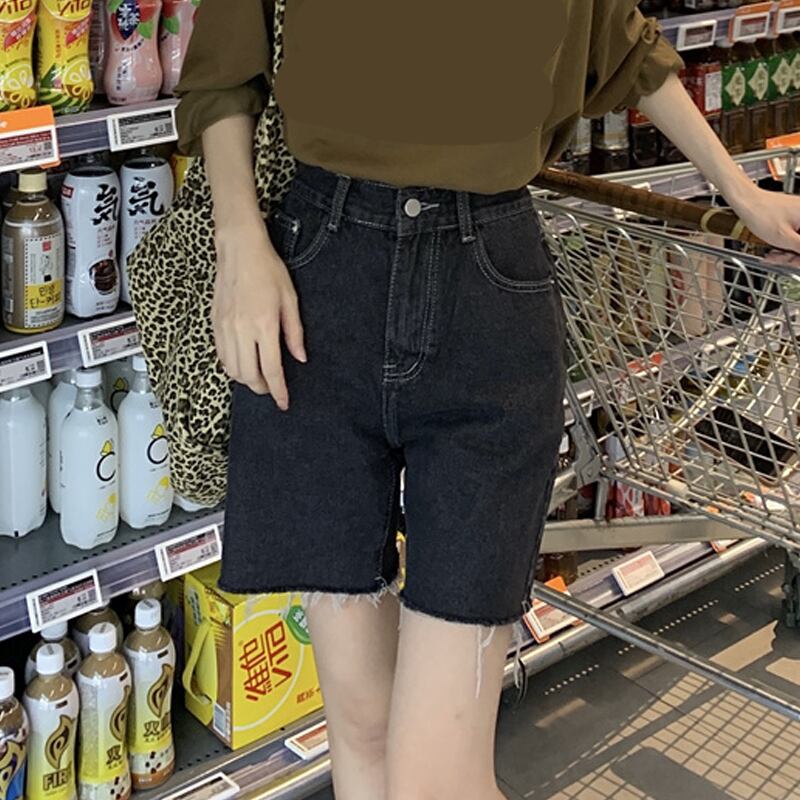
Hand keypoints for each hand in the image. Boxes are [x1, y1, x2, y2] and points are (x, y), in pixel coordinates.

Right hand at [212, 216, 306, 409]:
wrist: (238, 249)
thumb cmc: (267, 269)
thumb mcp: (290, 300)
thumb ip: (294, 332)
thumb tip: (299, 358)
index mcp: (264, 325)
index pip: (271, 369)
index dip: (278, 390)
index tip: (283, 402)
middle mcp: (241, 330)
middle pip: (249, 375)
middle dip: (262, 388)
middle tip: (273, 389)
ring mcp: (225, 328)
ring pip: (232, 369)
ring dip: (246, 380)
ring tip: (259, 377)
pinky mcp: (214, 323)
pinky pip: (221, 355)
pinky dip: (232, 366)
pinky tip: (243, 363)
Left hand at [729, 184, 799, 253]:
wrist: (746, 202)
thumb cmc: (761, 214)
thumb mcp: (784, 237)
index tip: (794, 261)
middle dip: (793, 255)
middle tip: (782, 258)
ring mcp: (799, 217)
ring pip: (798, 242)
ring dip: (786, 252)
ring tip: (773, 254)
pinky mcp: (792, 219)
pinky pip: (793, 237)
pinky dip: (783, 246)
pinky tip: (773, 250)